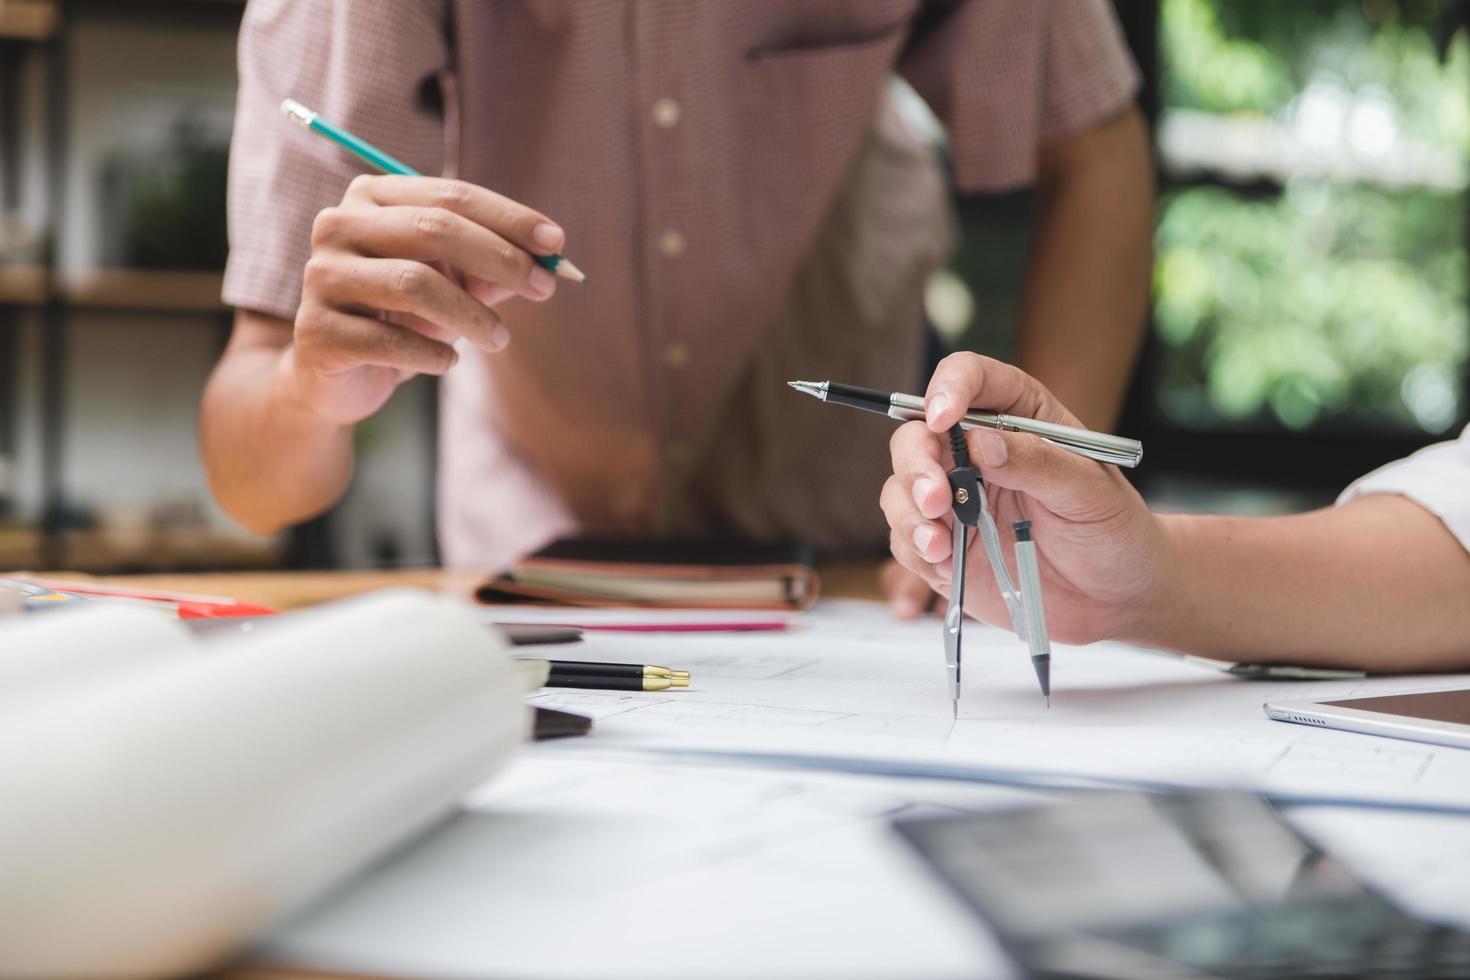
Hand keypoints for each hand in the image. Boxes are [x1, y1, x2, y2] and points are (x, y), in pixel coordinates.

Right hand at [285, 175, 565, 424]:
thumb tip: (546, 263)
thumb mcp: (453, 287)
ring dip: (472, 314)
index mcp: (372, 198)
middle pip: (434, 229)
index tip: (557, 242)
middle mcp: (338, 226)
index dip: (508, 218)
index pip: (451, 196)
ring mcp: (322, 276)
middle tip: (545, 289)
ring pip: (415, 284)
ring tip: (500, 338)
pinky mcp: (316, 331)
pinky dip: (433, 354)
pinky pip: (390, 341)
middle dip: (500, 259)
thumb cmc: (402, 318)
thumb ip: (492, 270)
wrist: (337, 376)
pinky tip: (448, 361)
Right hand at [880, 353, 1170, 644]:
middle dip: (915, 464)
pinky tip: (945, 564)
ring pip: (901, 488)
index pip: (970, 378)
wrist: (1114, 597)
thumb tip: (980, 442)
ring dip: (909, 512)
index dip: (948, 389)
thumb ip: (1037, 462)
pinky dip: (915, 549)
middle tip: (935, 499)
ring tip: (939, 545)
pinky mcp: (945, 544)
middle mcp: (976, 452)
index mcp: (1017, 416)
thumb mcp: (1088, 491)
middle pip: (917, 435)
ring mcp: (957, 499)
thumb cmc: (1113, 530)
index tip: (943, 418)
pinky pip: (906, 539)